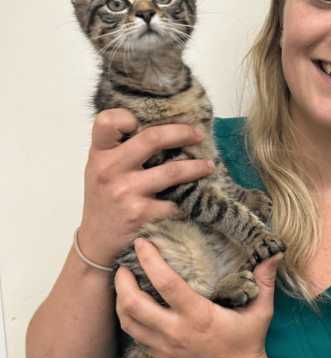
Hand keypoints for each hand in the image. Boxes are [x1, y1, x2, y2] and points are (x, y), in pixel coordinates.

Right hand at [78, 108, 213, 266]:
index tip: (150, 120)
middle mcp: (110, 170)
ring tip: (208, 166)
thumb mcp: (100, 168)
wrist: (95, 242)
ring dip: (196, 167)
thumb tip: (162, 124)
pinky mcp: (141, 214)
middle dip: (182, 133)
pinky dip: (188, 201)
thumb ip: (120, 147)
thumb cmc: (103, 198)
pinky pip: (175, 203)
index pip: (108, 121)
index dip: (128, 116)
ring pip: (172, 171)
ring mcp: (126, 192)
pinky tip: (195, 199)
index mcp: (100, 154)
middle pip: (152, 139)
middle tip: (198, 135)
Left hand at [115, 238, 282, 357]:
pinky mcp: (161, 356)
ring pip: (128, 322)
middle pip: (134, 305)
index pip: (167, 285)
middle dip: (122, 282)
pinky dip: (128, 318)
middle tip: (123, 264)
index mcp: (199, 316)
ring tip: (122, 282)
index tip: (142, 244)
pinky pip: (135, 336)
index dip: (151, 262)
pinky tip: (133, 306)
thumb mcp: (261, 310)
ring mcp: (165, 347)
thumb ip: (265, 279)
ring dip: (120, 300)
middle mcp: (176, 331)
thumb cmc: (248, 344)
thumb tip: (275, 251)